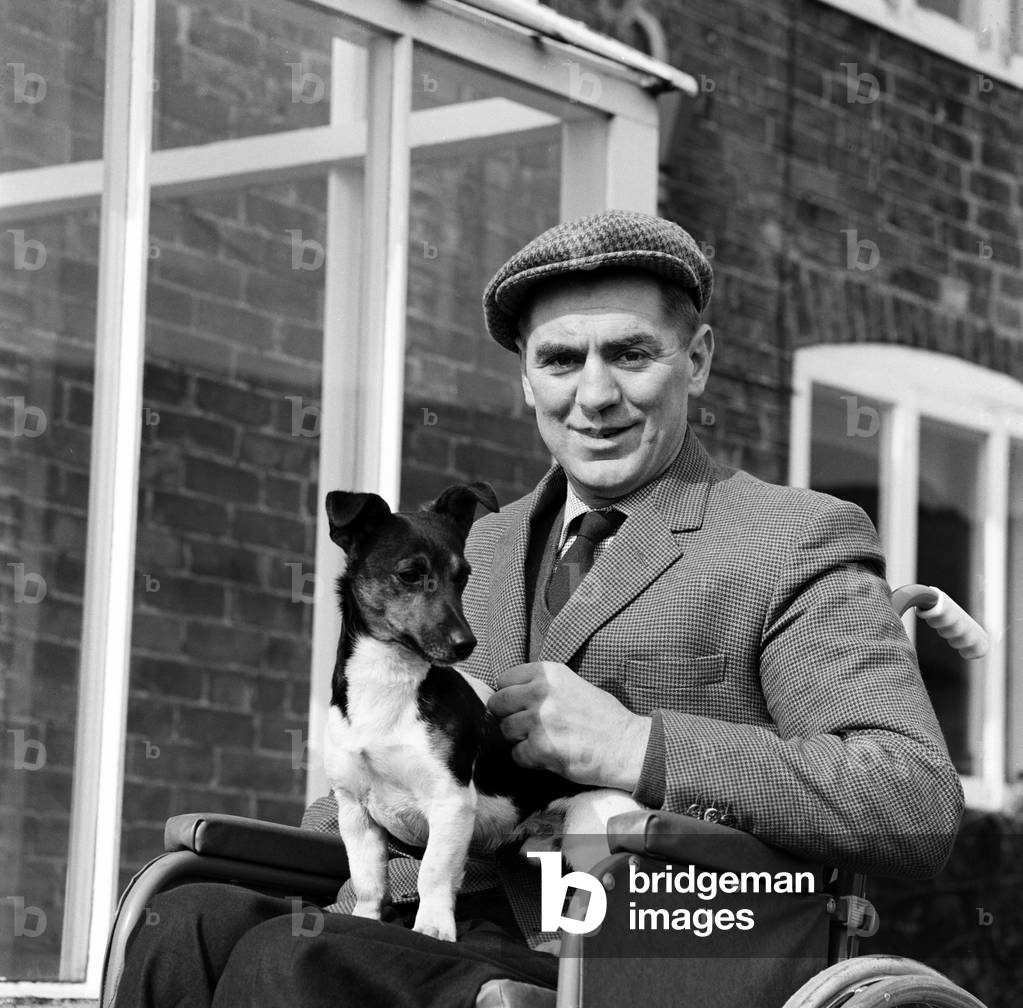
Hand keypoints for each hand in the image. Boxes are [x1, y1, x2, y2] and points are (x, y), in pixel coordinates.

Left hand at [487, 661, 650, 788]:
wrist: (626, 746)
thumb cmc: (603, 717)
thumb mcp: (572, 684)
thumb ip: (540, 686)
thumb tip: (508, 694)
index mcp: (548, 672)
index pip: (504, 680)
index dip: (509, 696)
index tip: (519, 707)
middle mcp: (540, 692)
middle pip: (497, 704)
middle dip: (507, 717)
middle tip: (526, 728)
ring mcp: (539, 719)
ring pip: (504, 731)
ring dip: (518, 740)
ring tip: (541, 742)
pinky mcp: (541, 747)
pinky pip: (516, 755)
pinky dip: (528, 759)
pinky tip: (547, 756)